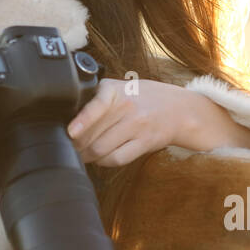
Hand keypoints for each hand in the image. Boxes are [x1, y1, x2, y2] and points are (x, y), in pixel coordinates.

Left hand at [67, 78, 249, 166]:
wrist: (179, 108)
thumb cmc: (142, 97)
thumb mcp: (120, 87)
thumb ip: (98, 100)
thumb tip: (70, 123)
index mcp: (115, 89)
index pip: (97, 106)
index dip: (81, 121)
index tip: (70, 132)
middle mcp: (127, 106)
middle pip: (94, 135)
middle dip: (77, 145)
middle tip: (70, 148)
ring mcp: (138, 125)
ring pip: (103, 149)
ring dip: (88, 156)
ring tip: (83, 155)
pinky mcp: (145, 142)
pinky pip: (118, 158)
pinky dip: (104, 162)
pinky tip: (101, 158)